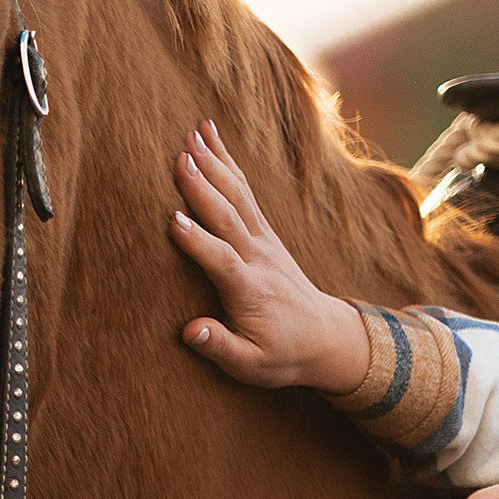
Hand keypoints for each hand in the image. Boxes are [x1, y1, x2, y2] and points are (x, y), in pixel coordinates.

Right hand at [171, 123, 370, 393]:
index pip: (222, 261)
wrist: (325, 337)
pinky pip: (244, 191)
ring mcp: (264, 240)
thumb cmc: (282, 354)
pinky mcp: (265, 231)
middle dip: (204, 186)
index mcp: (250, 290)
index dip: (198, 243)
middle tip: (179, 156)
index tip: (172, 220)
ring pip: (237, 195)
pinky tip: (211, 138)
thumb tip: (190, 331)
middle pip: (228, 216)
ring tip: (192, 133)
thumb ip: (220, 346)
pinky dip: (227, 162)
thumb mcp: (250, 365)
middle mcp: (259, 257)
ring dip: (215, 162)